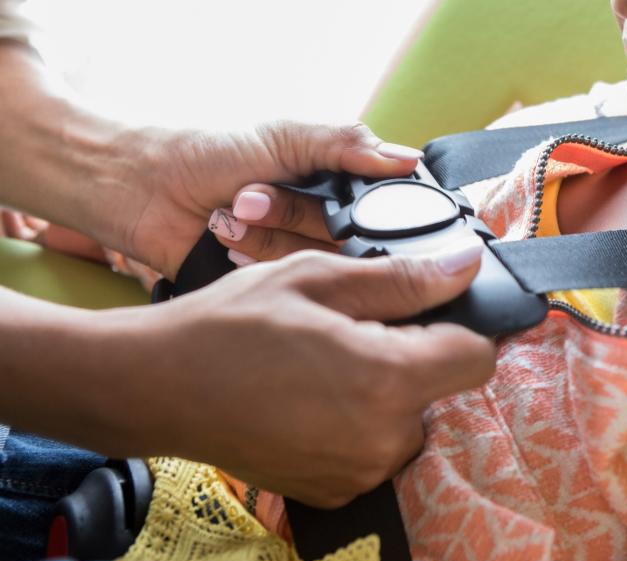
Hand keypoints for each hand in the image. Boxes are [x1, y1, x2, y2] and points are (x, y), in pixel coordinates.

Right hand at [99, 237, 494, 507]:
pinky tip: (310, 402)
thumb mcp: (317, 280)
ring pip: (407, 422)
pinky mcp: (336, 493)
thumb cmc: (231, 325)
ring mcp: (360, 473)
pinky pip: (373, 451)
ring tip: (322, 368)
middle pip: (439, 390)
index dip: (459, 329)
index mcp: (388, 379)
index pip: (476, 357)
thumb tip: (466, 268)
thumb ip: (402, 281)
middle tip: (351, 335)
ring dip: (382, 395)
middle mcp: (384, 438)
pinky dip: (356, 427)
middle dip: (411, 359)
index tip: (424, 316)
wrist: (157, 387)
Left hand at [123, 122, 421, 277]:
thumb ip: (346, 145)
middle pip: (349, 238)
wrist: (146, 190)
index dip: (364, 208)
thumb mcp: (284, 138)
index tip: (333, 198)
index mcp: (336, 184)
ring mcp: (299, 255)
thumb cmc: (211, 154)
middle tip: (250, 194)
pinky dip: (254, 255)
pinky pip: (287, 281)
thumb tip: (406, 160)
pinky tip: (229, 240)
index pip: (381, 206)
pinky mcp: (271, 283)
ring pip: (317, 261)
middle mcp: (325, 223)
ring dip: (269, 232)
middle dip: (295, 214)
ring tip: (233, 212)